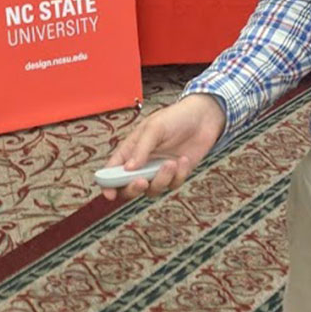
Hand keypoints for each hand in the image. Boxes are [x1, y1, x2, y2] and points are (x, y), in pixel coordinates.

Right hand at [101, 94, 225, 200]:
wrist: (204, 117)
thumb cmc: (175, 117)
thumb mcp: (155, 128)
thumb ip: (141, 148)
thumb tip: (128, 169)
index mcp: (130, 150)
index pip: (112, 171)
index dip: (107, 185)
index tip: (110, 194)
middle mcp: (142, 163)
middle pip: (129, 187)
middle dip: (133, 189)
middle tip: (142, 181)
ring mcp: (158, 171)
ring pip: (152, 190)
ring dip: (161, 179)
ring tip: (171, 162)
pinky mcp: (176, 175)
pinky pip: (173, 185)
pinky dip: (179, 175)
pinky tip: (184, 160)